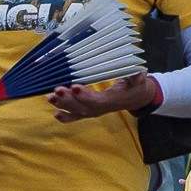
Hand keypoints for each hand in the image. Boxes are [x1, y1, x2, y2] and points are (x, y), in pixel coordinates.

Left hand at [41, 72, 160, 123]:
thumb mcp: (140, 80)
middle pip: (82, 107)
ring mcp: (94, 111)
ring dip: (62, 105)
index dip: (86, 96)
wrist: (136, 97)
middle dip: (68, 100)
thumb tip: (137, 73)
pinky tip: (55, 112)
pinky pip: (76, 116)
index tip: (75, 87)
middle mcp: (101, 109)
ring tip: (50, 97)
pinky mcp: (90, 111)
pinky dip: (65, 116)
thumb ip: (137, 77)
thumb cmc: (136, 86)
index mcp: (112, 101)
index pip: (97, 101)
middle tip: (57, 90)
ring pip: (76, 111)